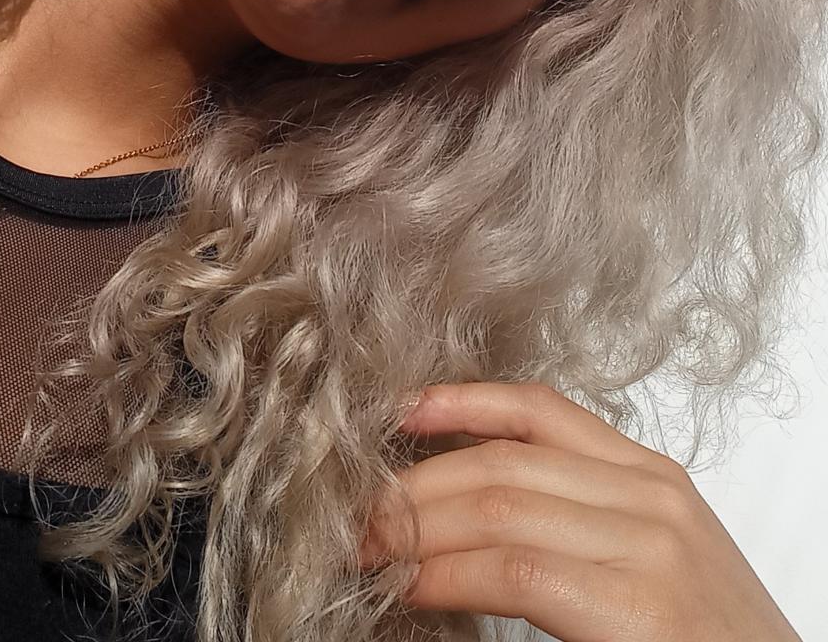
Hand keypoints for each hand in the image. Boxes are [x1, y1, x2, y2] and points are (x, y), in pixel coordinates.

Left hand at [359, 382, 802, 640]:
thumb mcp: (650, 561)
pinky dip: (447, 574)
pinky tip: (410, 587)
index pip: (538, 409)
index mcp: (653, 477)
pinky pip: (514, 569)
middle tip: (357, 512)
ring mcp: (650, 545)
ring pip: (497, 505)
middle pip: (501, 459)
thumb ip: (576, 522)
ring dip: (415, 527)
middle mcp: (651, 496)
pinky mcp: (640, 606)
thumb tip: (468, 513)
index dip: (456, 403)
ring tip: (365, 549)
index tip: (395, 414)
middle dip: (413, 483)